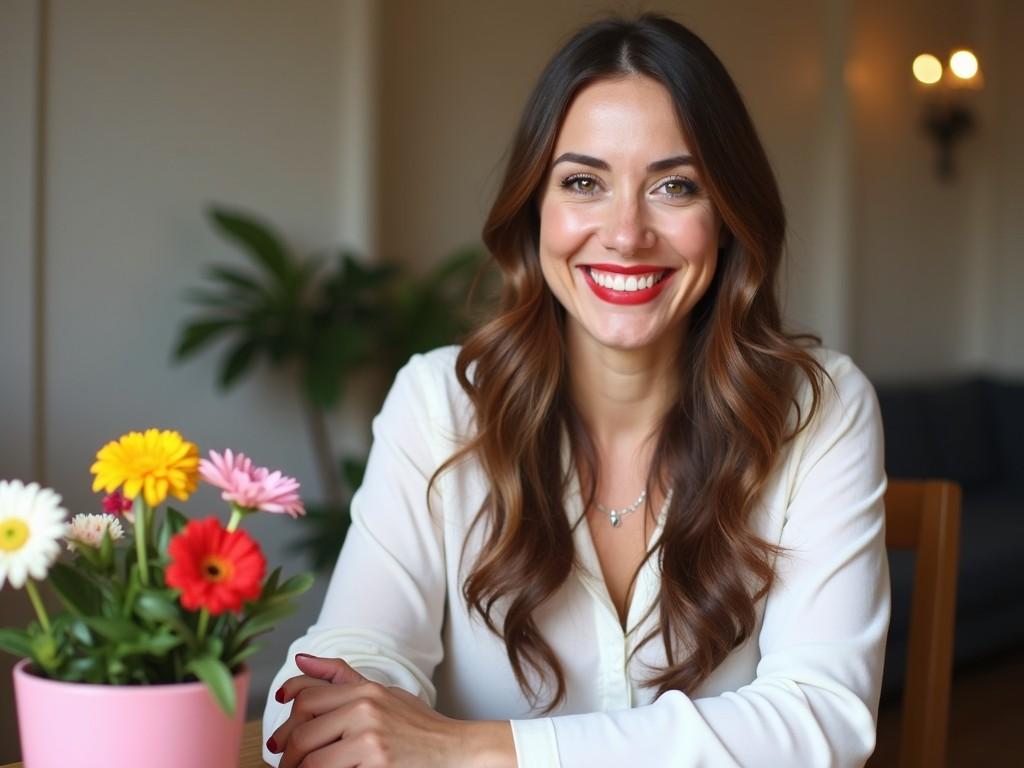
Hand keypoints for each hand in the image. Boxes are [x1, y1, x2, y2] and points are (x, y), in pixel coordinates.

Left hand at [268, 653, 513, 767]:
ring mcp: (370, 736)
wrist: (455, 749)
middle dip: (285, 750)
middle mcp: (365, 707)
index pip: (306, 694)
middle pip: (302, 728)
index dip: (283, 714)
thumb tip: (301, 659)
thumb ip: (341, 677)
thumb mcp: (383, 693)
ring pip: (310, 756)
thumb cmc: (418, 725)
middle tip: (283, 762)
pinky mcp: (376, 761)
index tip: (277, 732)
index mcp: (365, 689)